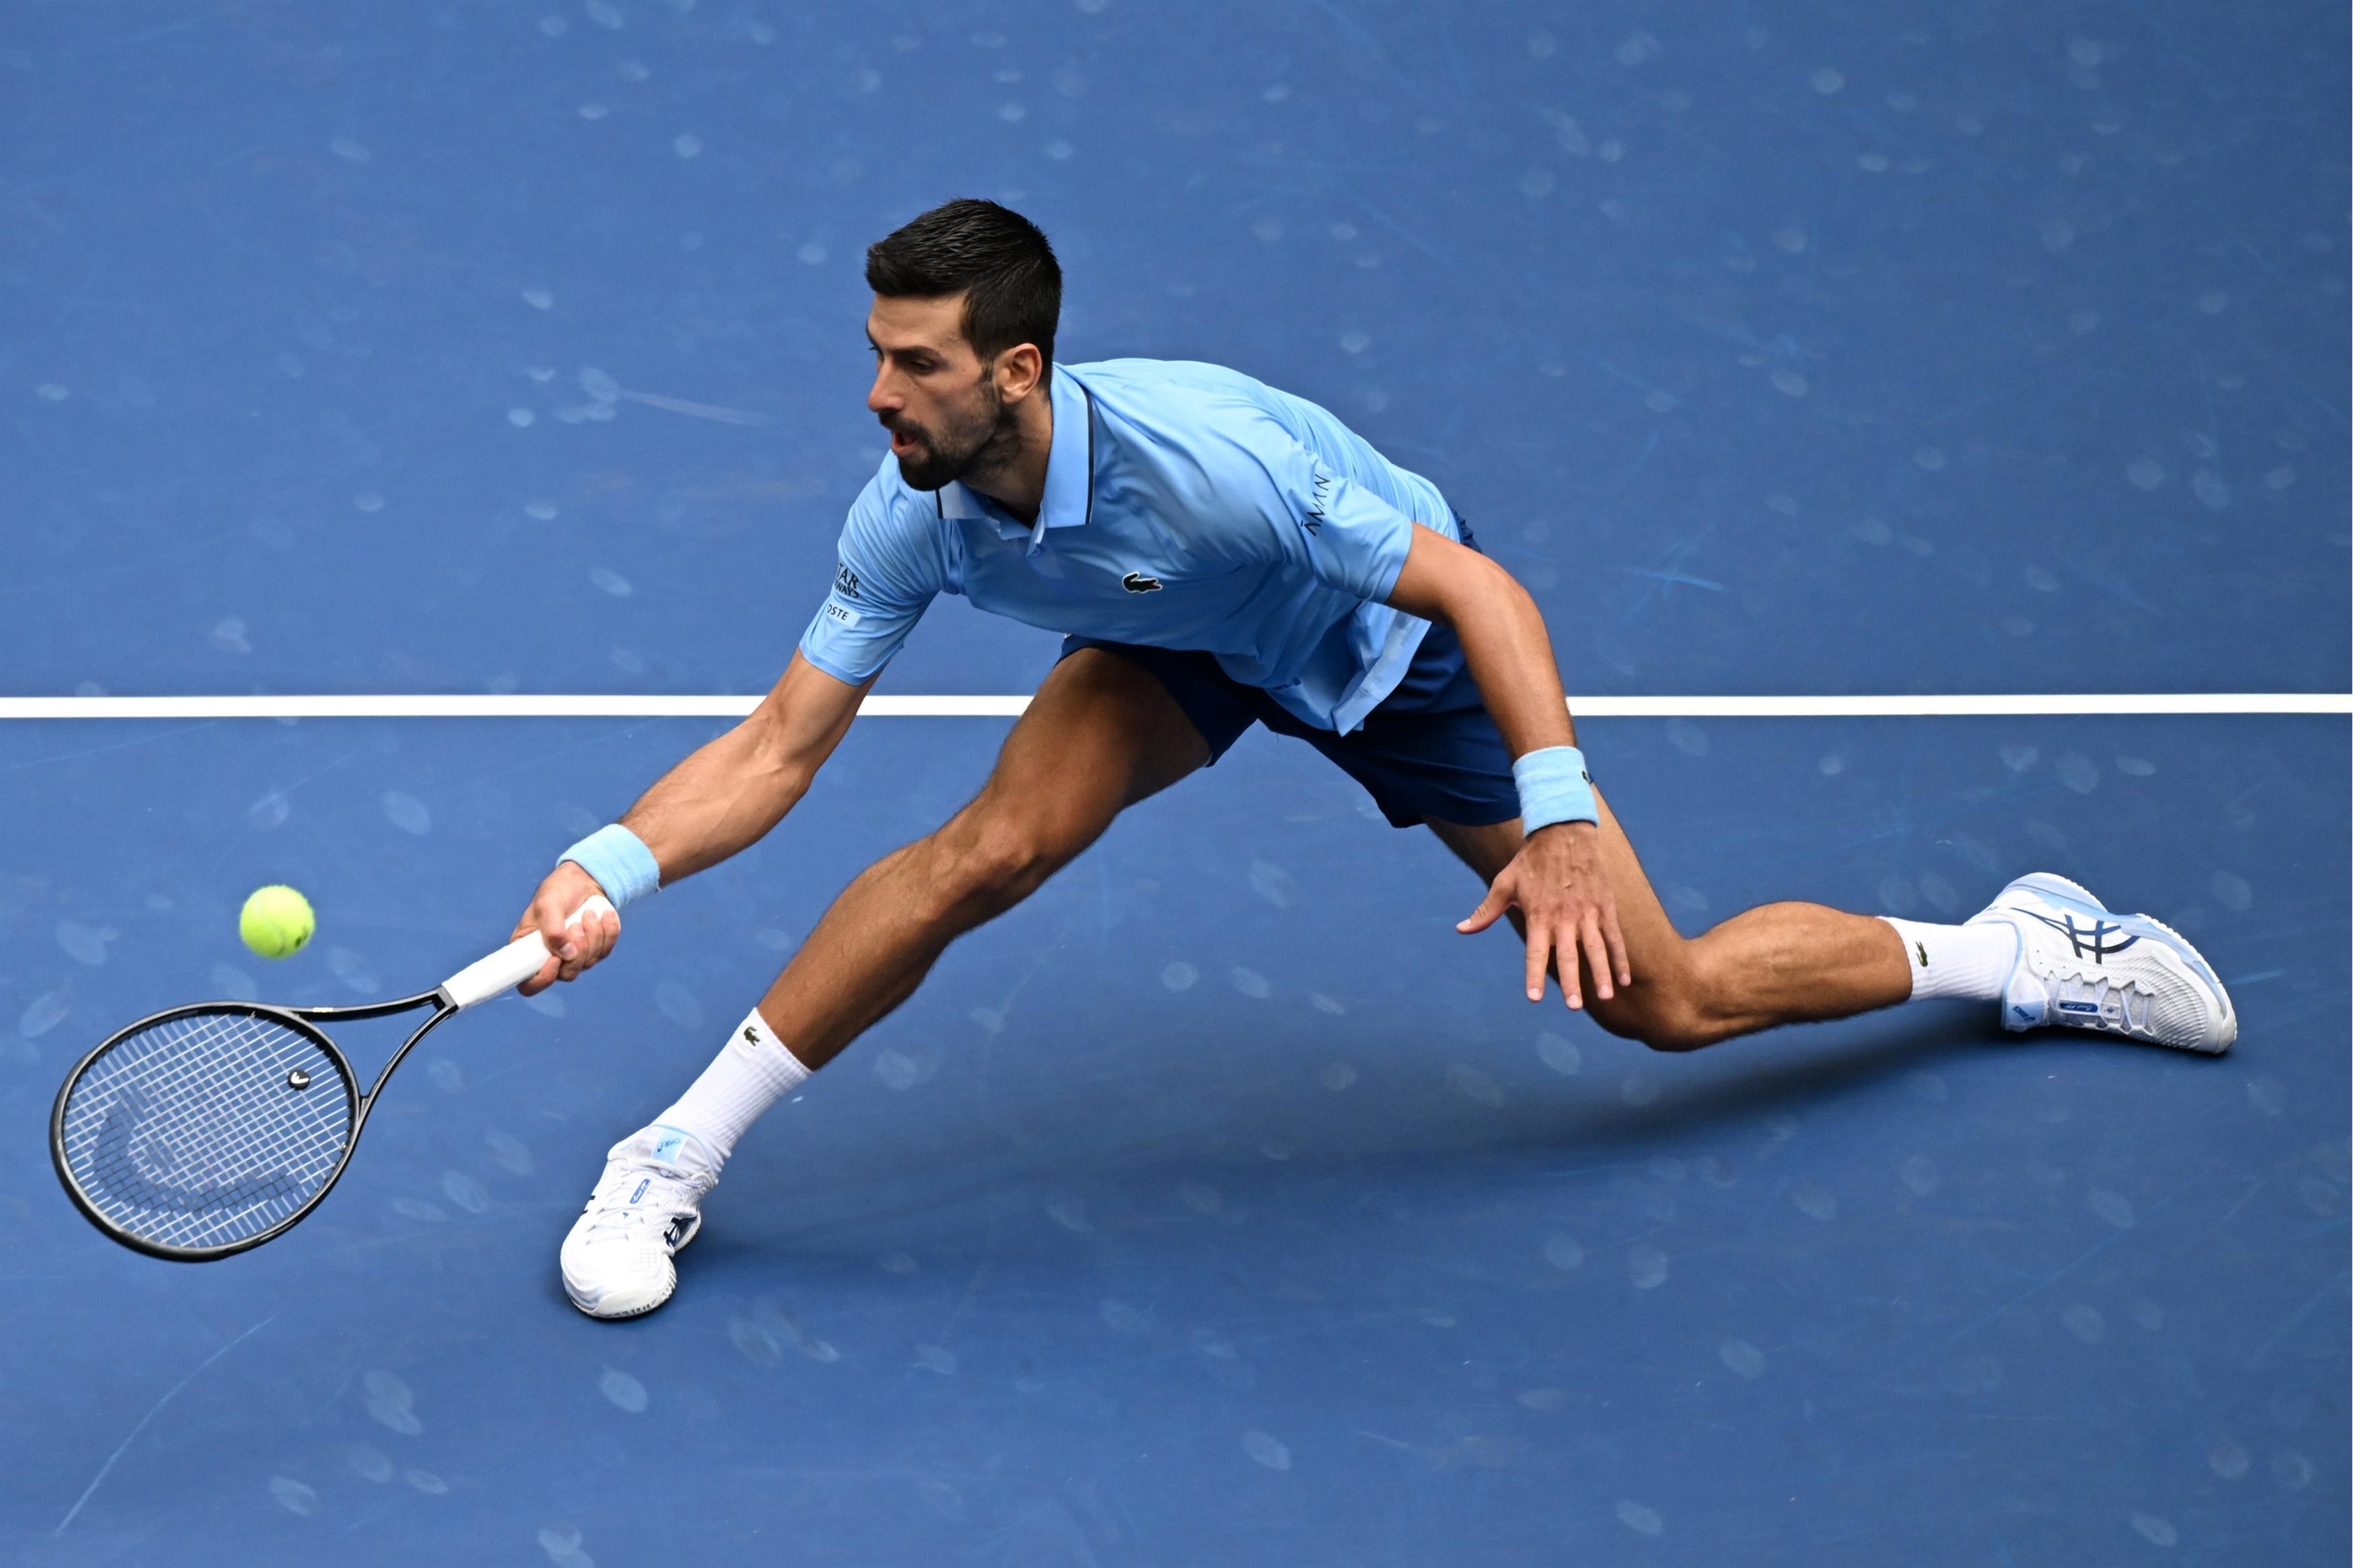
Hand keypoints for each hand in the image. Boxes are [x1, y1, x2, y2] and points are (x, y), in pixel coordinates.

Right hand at [512, 861, 622, 995]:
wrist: (582, 880)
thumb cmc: (557, 891)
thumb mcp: (548, 904)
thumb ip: (552, 929)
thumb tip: (566, 954)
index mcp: (528, 951)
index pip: (529, 984)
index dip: (542, 979)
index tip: (554, 958)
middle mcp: (550, 958)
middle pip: (566, 975)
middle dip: (577, 949)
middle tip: (577, 924)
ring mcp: (574, 956)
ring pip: (588, 963)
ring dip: (593, 937)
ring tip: (588, 914)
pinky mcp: (595, 949)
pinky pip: (606, 950)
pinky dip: (608, 932)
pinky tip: (604, 915)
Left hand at [1456, 821, 1630, 1007]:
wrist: (1564, 831)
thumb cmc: (1531, 860)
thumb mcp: (1504, 882)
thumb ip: (1486, 910)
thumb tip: (1462, 929)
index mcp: (1538, 914)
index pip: (1535, 951)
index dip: (1534, 975)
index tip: (1534, 998)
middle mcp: (1564, 917)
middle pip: (1569, 955)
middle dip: (1572, 982)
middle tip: (1573, 1006)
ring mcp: (1587, 912)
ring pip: (1596, 948)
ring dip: (1601, 973)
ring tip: (1605, 996)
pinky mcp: (1604, 906)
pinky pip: (1614, 936)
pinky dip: (1621, 958)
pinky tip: (1624, 979)